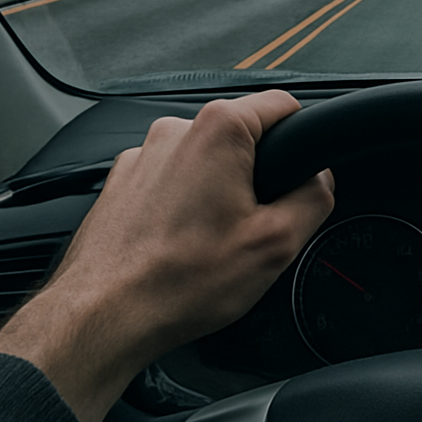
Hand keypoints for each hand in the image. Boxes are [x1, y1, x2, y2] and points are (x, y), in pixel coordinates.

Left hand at [0, 91, 334, 421]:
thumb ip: (315, 197)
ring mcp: (143, 154)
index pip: (283, 104)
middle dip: (256, 173)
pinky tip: (181, 244)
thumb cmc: (180, 280)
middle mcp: (177, 130)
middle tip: (255, 224)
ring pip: (205, 159)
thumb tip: (320, 179)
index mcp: (220, 130)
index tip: (300, 173)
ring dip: (216, 190)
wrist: (101, 318)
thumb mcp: (277, 243)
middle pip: (242, 134)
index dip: (301, 138)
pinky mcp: (120, 182)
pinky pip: (170, 179)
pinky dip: (182, 204)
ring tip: (211, 242)